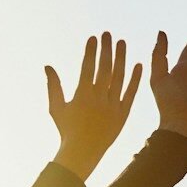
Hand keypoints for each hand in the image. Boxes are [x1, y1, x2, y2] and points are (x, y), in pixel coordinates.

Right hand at [45, 31, 142, 180]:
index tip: (93, 38)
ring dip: (121, 59)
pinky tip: (138, 65)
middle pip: (105, 68)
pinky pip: (131, 93)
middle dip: (106, 49)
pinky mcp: (123, 114)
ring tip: (122, 43)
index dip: (91, 52)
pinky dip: (135, 79)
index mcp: (82, 96)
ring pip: (119, 77)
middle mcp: (99, 99)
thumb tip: (48, 66)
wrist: (83, 152)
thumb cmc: (66, 130)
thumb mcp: (56, 108)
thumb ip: (53, 86)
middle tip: (108, 34)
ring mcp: (112, 106)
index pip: (88, 68)